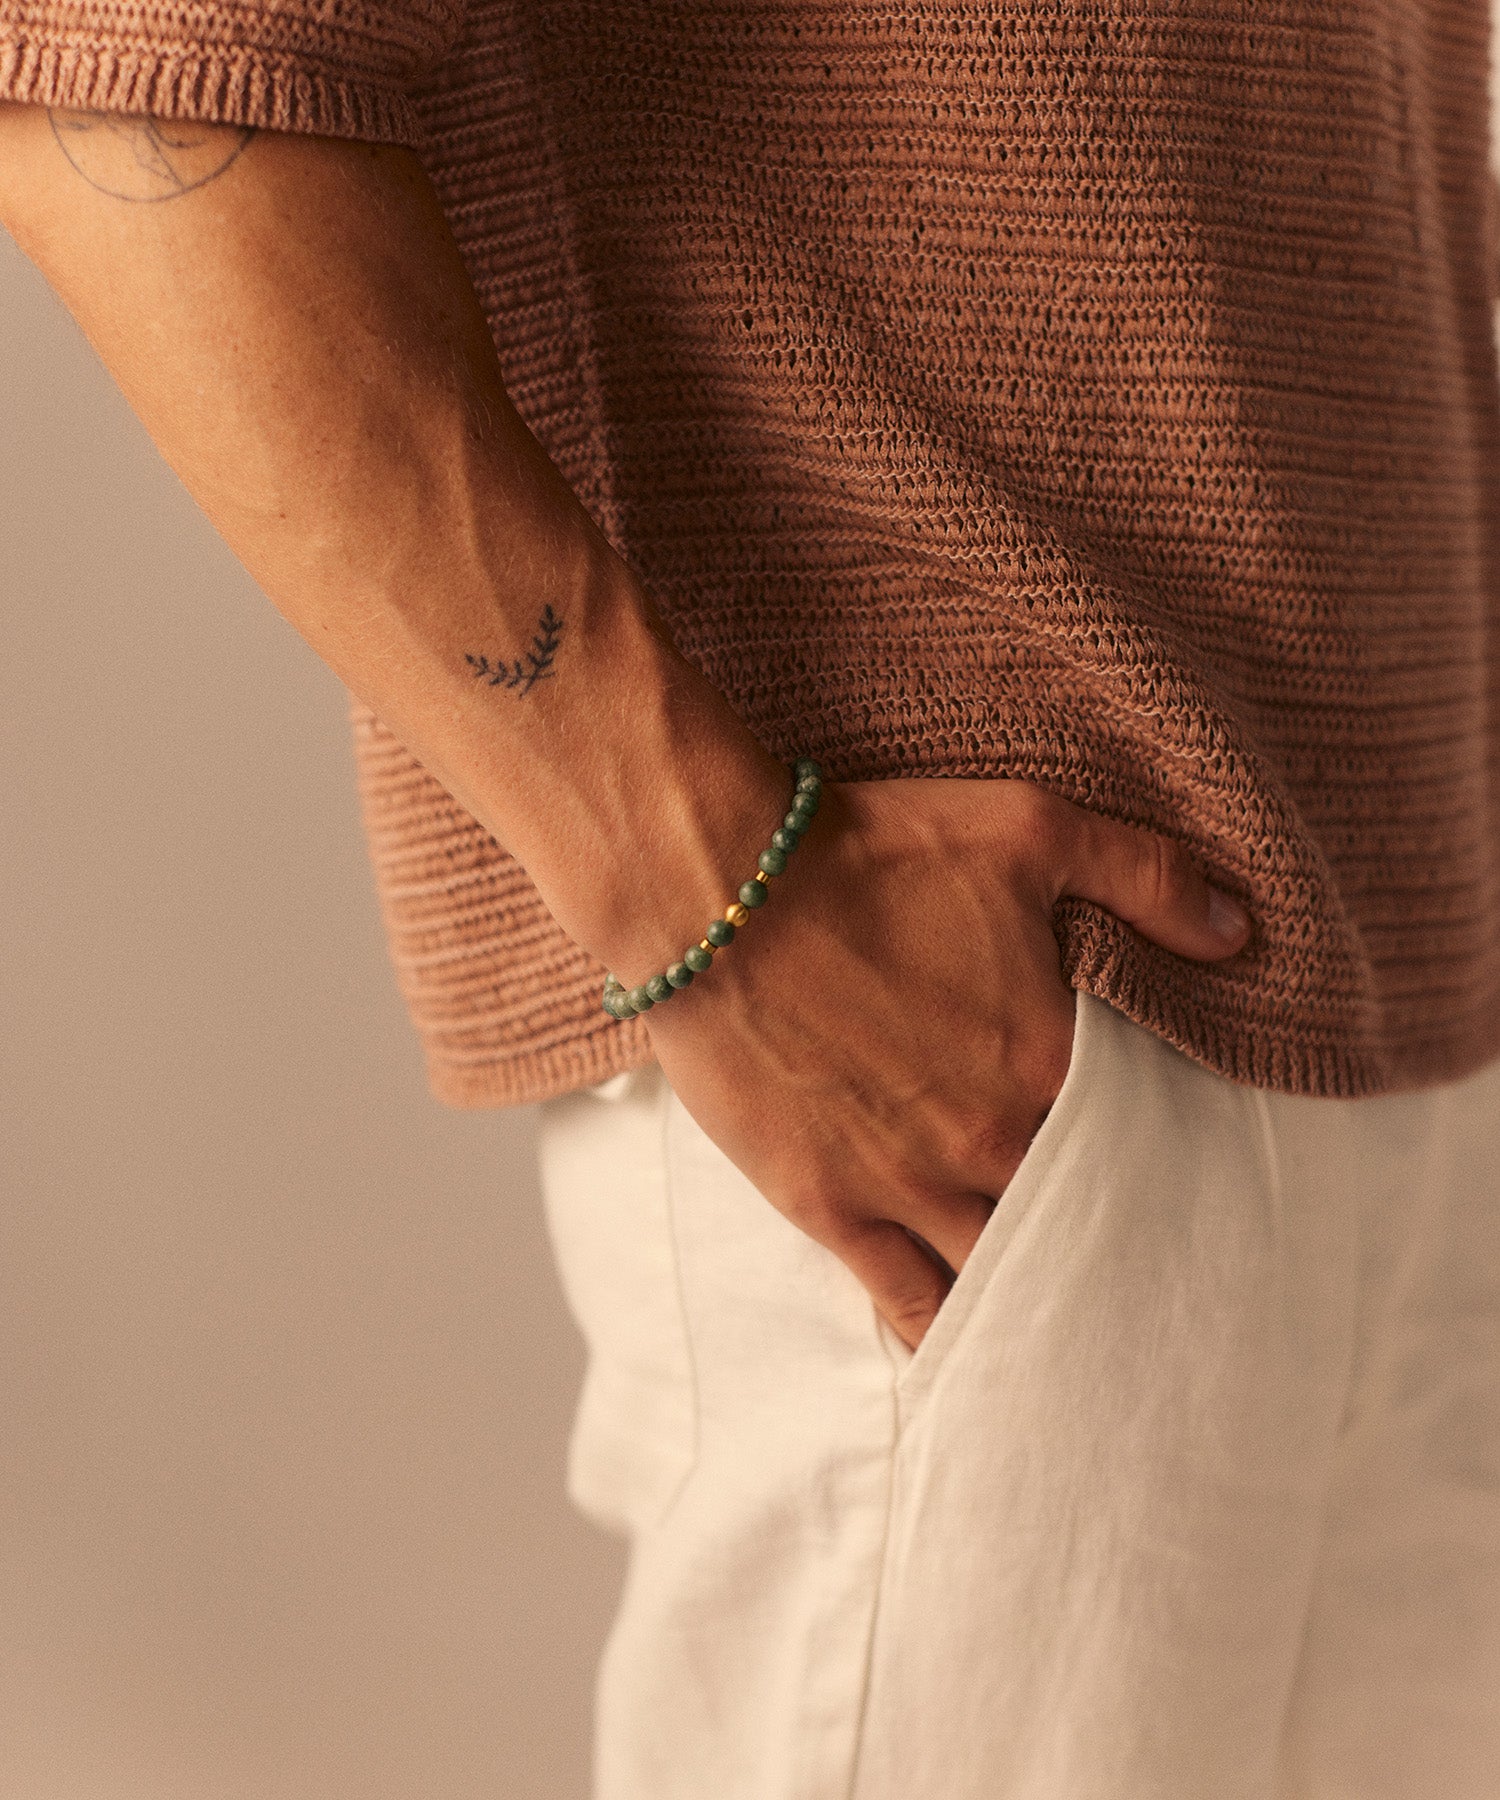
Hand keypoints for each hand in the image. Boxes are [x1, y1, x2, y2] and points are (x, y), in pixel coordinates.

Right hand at [636, 777, 1250, 1348]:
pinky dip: (946, 1334)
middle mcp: (990, 1139)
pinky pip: (904, 1298)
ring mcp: (907, 1182)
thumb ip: (1144, 877)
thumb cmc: (873, 851)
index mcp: (1049, 1059)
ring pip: (1001, 1272)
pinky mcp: (829, 1203)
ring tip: (1081, 1334)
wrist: (720, 888)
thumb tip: (1238, 932)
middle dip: (1111, 1244)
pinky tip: (977, 1358)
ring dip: (1041, 1297)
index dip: (1160, 1159)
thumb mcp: (1028, 827)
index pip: (1138, 1139)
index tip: (1187, 1186)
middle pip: (1078, 1219)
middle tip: (1151, 1284)